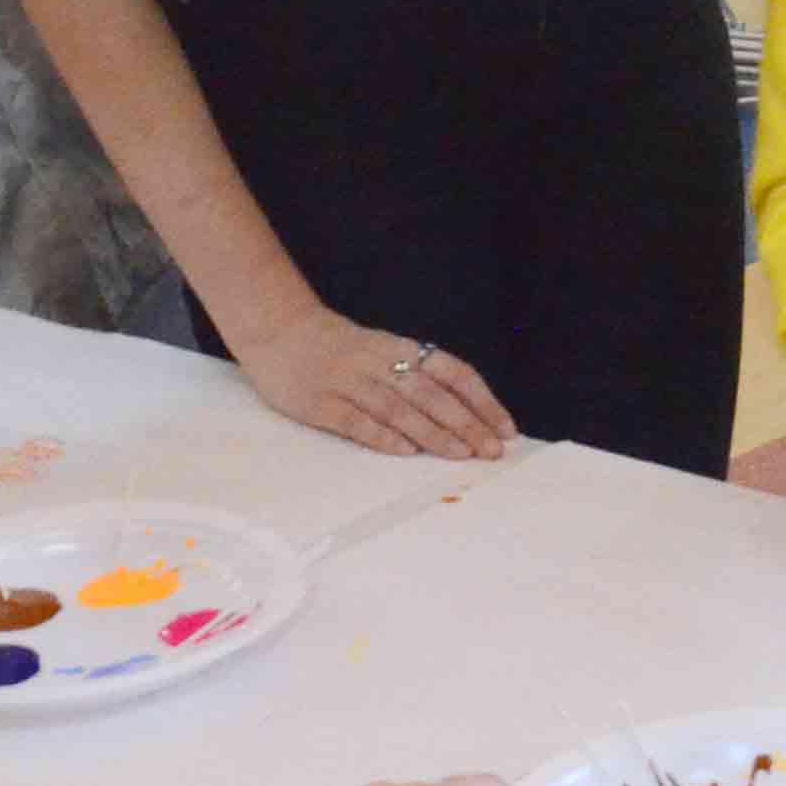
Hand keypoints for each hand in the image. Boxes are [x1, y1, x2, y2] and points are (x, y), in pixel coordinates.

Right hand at [225, 300, 518, 460]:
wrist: (280, 331)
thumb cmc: (341, 347)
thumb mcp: (385, 350)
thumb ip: (418, 376)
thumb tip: (467, 412)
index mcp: (401, 348)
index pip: (453, 373)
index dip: (482, 401)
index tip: (505, 428)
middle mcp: (380, 363)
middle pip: (431, 394)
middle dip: (466, 422)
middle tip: (490, 451)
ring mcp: (349, 382)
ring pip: (399, 408)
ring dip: (433, 432)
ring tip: (460, 454)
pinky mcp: (321, 402)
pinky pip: (356, 421)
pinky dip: (383, 436)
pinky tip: (407, 451)